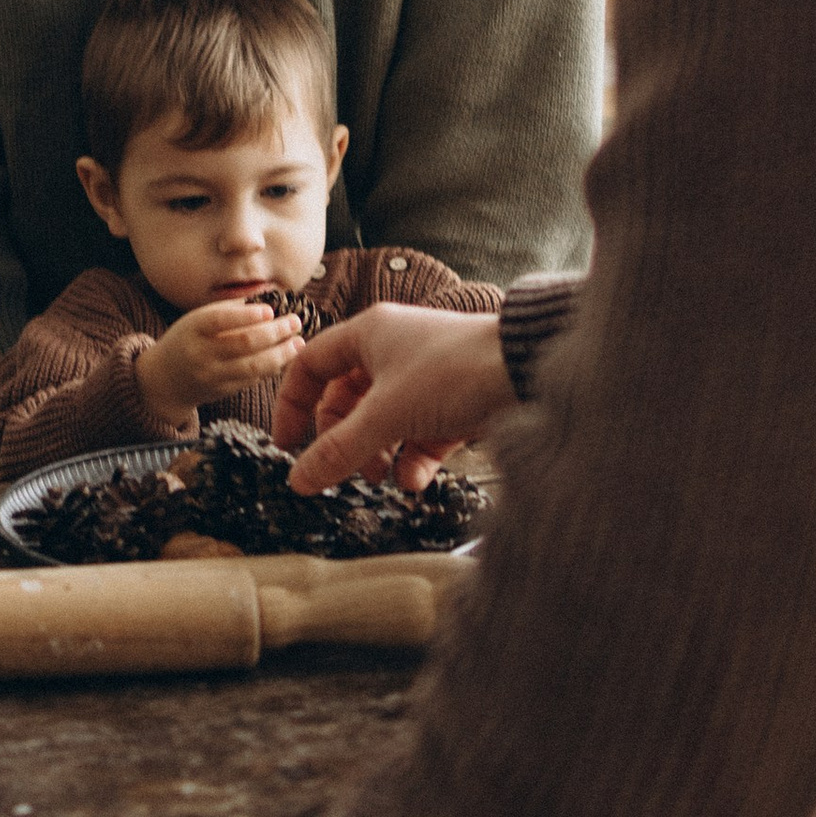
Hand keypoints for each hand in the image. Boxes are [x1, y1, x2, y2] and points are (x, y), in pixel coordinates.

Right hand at [135, 295, 304, 433]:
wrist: (165, 380)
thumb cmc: (189, 339)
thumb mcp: (198, 319)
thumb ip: (229, 308)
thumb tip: (268, 295)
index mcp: (193, 329)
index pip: (220, 321)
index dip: (246, 316)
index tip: (270, 310)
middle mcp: (201, 354)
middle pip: (244, 344)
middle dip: (275, 332)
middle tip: (295, 321)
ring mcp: (212, 376)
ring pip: (253, 366)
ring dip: (281, 354)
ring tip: (299, 342)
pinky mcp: (223, 391)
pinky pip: (252, 379)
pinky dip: (272, 367)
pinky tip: (285, 356)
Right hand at [271, 304, 517, 490]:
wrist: (526, 371)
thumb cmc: (455, 371)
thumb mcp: (385, 414)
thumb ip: (338, 451)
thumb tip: (298, 481)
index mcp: (368, 335)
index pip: (312, 365)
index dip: (294, 404)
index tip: (288, 444)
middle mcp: (393, 352)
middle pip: (346, 401)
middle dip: (344, 440)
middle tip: (346, 469)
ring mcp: (424, 379)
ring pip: (383, 421)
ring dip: (377, 454)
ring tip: (384, 476)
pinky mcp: (453, 404)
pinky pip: (419, 436)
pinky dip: (413, 460)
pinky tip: (416, 480)